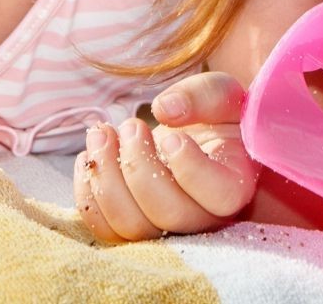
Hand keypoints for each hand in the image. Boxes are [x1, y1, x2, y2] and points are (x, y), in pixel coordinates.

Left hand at [73, 71, 258, 242]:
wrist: (193, 137)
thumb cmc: (213, 115)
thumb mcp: (220, 94)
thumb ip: (204, 94)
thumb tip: (166, 109)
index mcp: (234, 183)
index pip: (220, 195)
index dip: (190, 167)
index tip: (170, 135)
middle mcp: (204, 216)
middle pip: (168, 215)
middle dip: (138, 166)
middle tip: (132, 125)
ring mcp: (167, 227)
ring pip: (132, 226)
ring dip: (107, 177)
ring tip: (102, 133)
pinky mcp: (134, 225)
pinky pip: (106, 228)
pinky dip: (88, 193)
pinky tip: (90, 155)